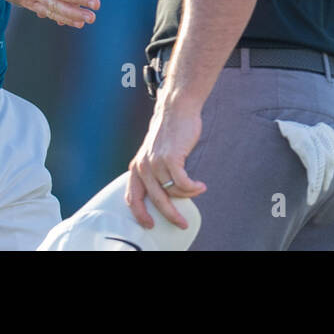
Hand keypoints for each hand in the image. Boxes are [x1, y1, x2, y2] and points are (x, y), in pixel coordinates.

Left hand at [126, 95, 206, 228]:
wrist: (177, 108)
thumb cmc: (170, 130)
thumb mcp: (154, 152)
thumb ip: (153, 171)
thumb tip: (165, 194)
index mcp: (137, 166)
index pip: (132, 197)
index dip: (140, 214)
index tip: (150, 224)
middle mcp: (143, 166)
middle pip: (156, 200)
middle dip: (170, 215)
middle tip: (182, 223)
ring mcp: (156, 162)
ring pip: (173, 192)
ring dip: (188, 194)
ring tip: (197, 189)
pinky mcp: (171, 158)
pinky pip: (183, 183)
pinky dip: (193, 188)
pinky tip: (200, 186)